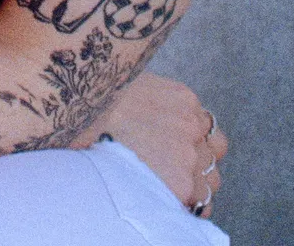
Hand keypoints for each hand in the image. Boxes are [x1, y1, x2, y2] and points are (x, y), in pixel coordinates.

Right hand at [72, 71, 228, 212]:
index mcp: (184, 100)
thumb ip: (155, 105)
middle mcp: (193, 126)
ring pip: (209, 182)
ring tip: (162, 187)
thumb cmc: (97, 108)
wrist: (83, 122)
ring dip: (193, 186)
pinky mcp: (183, 185)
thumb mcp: (133, 88)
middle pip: (210, 155)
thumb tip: (153, 120)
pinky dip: (185, 205)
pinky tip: (163, 199)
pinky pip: (198, 204)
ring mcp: (190, 155)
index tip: (176, 152)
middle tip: (166, 171)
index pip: (205, 129)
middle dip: (194, 165)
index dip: (192, 143)